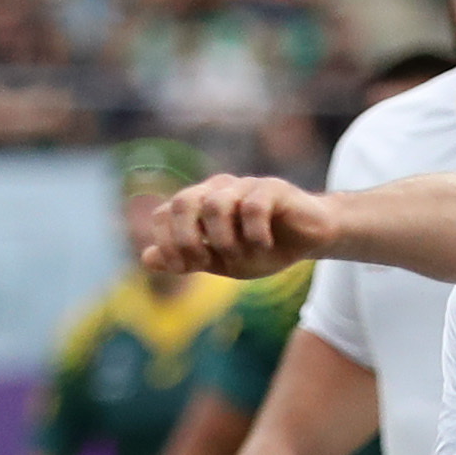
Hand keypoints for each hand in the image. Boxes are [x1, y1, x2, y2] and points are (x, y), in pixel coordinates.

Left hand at [140, 175, 340, 277]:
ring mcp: (244, 186)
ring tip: (240, 256)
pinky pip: (253, 207)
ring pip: (216, 204)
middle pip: (183, 201)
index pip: (165, 214)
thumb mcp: (221, 262)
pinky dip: (254, 233)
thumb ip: (188, 259)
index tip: (184, 268)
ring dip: (223, 239)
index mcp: (200, 205)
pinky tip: (263, 246)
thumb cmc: (262, 248)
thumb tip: (147, 258)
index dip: (167, 243)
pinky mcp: (273, 188)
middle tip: (204, 263)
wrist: (308, 239)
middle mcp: (218, 189)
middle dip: (186, 238)